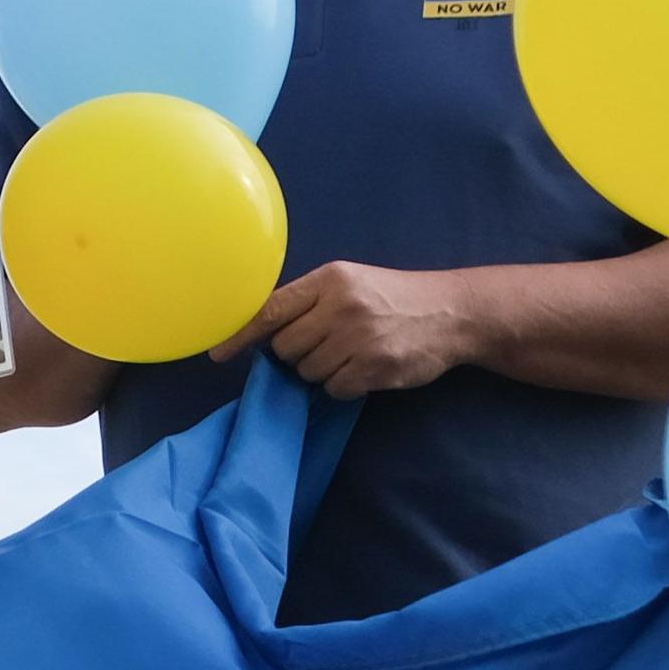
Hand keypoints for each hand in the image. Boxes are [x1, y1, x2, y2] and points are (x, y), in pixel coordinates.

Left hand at [207, 262, 474, 399]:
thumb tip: (261, 331)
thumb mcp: (348, 284)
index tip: (217, 353)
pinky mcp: (378, 367)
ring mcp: (360, 338)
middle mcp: (342, 307)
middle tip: (325, 345)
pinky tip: (364, 368)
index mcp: (328, 280)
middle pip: (286, 348)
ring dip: (321, 371)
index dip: (240, 335)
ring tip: (350, 353)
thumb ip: (307, 302)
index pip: (270, 309)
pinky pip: (336, 389)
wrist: (451, 311)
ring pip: (308, 372)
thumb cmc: (390, 297)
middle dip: (296, 354)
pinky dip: (344, 385)